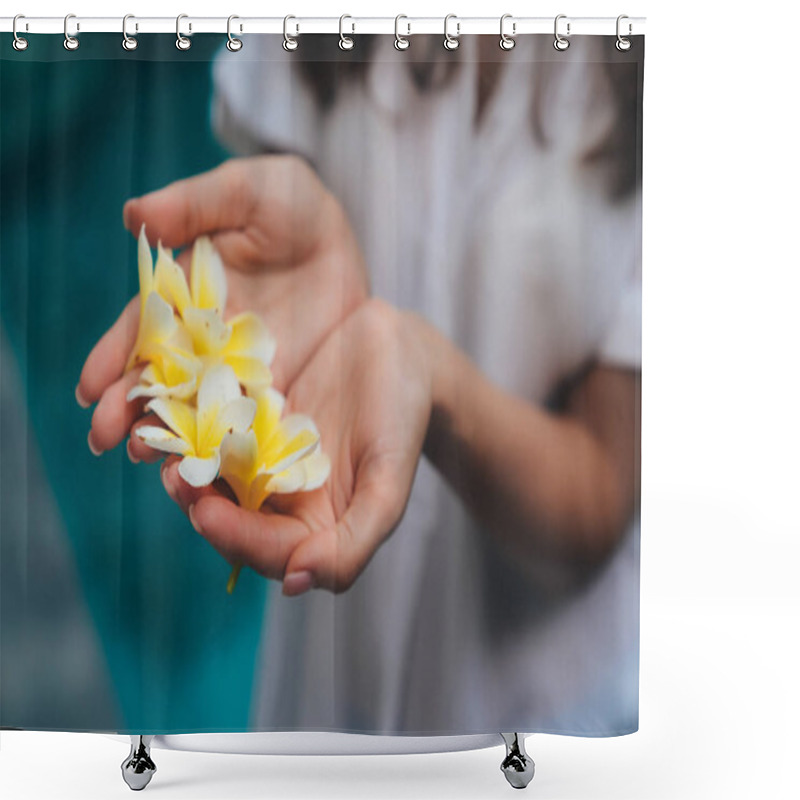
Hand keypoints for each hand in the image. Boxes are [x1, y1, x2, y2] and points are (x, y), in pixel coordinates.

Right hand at [77, 155, 367, 456]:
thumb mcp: (250, 191)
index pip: (142, 329)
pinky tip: (209, 467)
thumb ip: (197, 203)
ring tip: (145, 460)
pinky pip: (246, 420)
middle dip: (129, 407)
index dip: (113, 356)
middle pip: (160, 378)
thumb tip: (134, 215)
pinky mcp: (275, 387)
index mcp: (183, 295)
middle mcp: (203, 339)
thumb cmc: (292, 206)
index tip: (90, 388)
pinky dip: (224, 444)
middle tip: (106, 439)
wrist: (344, 240)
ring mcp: (239, 368)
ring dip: (168, 434)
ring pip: (195, 408)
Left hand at [160, 299, 433, 595]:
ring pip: (205, 466)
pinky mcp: (239, 406)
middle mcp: (274, 492)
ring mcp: (252, 449)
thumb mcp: (389, 483)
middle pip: (225, 510)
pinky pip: (203, 415)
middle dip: (194, 497)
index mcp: (311, 523)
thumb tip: (297, 584)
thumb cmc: (402, 418)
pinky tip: (157, 403)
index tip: (206, 514)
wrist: (399, 349)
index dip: (235, 536)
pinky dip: (178, 412)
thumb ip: (353, 543)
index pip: (266, 547)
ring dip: (176, 459)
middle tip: (171, 477)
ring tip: (151, 441)